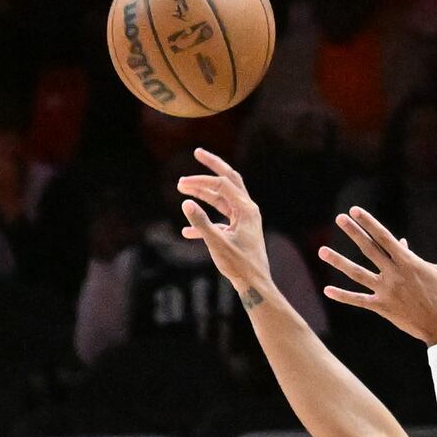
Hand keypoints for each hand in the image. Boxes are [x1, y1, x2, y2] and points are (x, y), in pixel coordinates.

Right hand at [172, 150, 280, 305]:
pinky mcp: (237, 232)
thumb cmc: (240, 265)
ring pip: (221, 199)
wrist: (255, 284)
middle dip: (212, 167)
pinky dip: (204, 221)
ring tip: (183, 189)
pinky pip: (219, 220)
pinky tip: (186, 231)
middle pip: (228, 181)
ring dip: (203, 194)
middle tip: (197, 152)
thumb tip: (186, 203)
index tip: (182, 183)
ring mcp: (242, 220)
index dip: (202, 179)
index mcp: (246, 209)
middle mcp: (246, 210)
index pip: (222, 184)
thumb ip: (201, 223)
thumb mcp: (217, 243)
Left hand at [318, 206, 436, 342]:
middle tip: (339, 218)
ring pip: (357, 273)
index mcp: (408, 261)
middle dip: (353, 232)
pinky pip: (358, 300)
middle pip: (369, 248)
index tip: (356, 211)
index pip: (384, 236)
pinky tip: (327, 290)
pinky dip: (342, 296)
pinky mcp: (382, 307)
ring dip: (338, 261)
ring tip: (322, 251)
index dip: (369, 222)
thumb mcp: (435, 271)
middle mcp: (394, 273)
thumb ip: (414, 257)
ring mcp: (386, 290)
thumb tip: (401, 244)